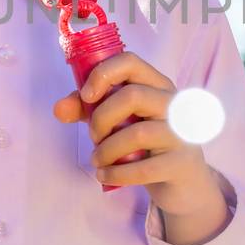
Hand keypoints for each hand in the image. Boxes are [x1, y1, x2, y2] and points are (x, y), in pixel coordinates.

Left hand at [52, 50, 223, 217]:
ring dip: (106, 150)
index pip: (130, 62)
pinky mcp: (181, 163)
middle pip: (132, 96)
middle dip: (101, 119)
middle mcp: (175, 104)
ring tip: (98, 159)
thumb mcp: (118, 121)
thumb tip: (59, 108)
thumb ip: (89, 110)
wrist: (185, 182)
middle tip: (94, 137)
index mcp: (158, 85)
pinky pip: (143, 168)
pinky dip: (115, 173)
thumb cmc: (149, 144)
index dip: (103, 74)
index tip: (86, 96)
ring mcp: (182, 133)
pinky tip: (105, 175)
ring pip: (137, 133)